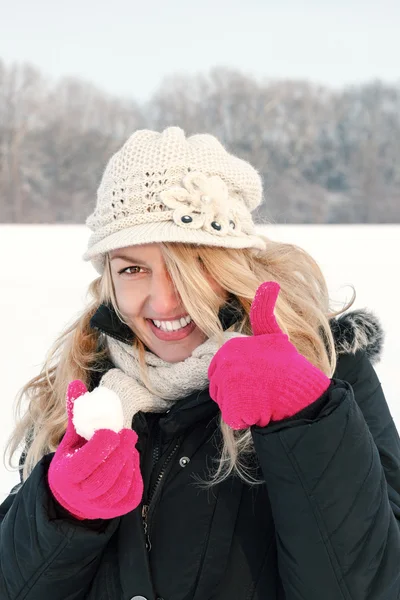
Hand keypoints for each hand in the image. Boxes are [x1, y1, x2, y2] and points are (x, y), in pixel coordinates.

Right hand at [48, 380, 142, 519]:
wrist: (70, 496)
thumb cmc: (73, 459)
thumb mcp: (70, 439)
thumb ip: (76, 413)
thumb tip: (76, 383)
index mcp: (67, 474)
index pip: (86, 461)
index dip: (101, 446)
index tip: (111, 431)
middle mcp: (80, 494)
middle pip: (104, 475)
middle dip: (120, 453)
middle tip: (129, 435)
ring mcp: (97, 506)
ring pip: (118, 486)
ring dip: (128, 464)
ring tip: (130, 447)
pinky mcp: (113, 511)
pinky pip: (129, 496)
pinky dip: (135, 478)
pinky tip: (133, 462)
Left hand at [208, 282, 330, 428]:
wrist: (301, 392)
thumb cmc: (286, 364)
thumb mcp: (273, 334)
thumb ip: (264, 311)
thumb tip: (270, 282)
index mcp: (230, 348)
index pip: (221, 370)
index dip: (240, 376)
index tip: (259, 374)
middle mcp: (225, 364)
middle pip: (220, 387)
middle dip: (237, 392)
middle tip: (261, 388)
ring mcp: (229, 387)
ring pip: (227, 403)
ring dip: (243, 405)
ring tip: (262, 398)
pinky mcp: (234, 409)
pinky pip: (234, 417)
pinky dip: (247, 418)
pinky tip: (261, 410)